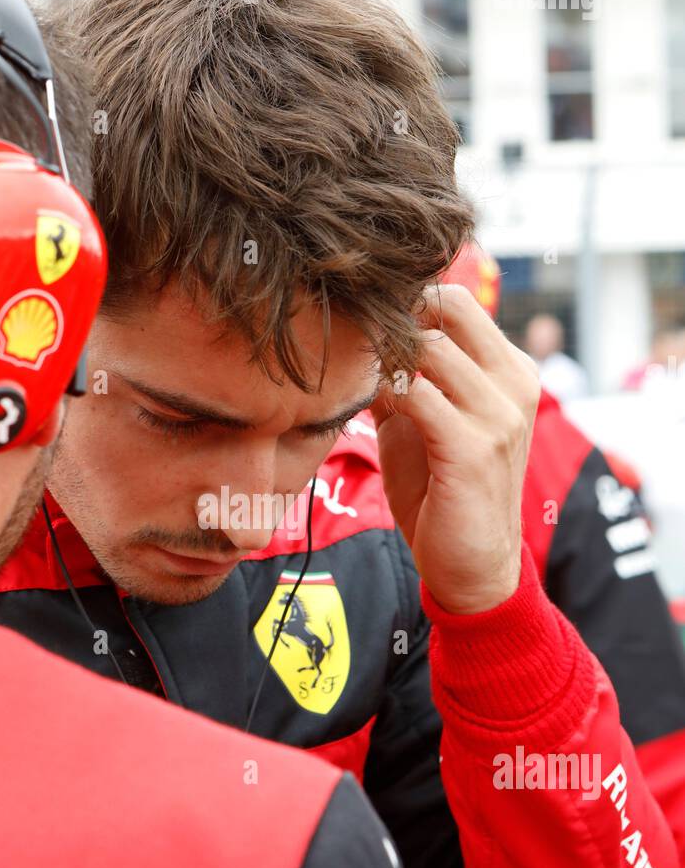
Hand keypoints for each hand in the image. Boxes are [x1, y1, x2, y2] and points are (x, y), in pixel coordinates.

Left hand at [370, 284, 539, 614]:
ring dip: (381, 357)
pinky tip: (364, 409)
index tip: (365, 326)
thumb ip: (404, 379)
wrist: (473, 566)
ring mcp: (499, 414)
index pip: (459, 301)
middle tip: (356, 345)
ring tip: (353, 378)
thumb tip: (357, 339)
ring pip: (428, 347)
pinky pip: (414, 393)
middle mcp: (514, 383)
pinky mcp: (473, 447)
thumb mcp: (424, 424)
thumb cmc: (444, 493)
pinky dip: (380, 392)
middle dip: (396, 317)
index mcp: (509, 371)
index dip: (407, 304)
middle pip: (451, 306)